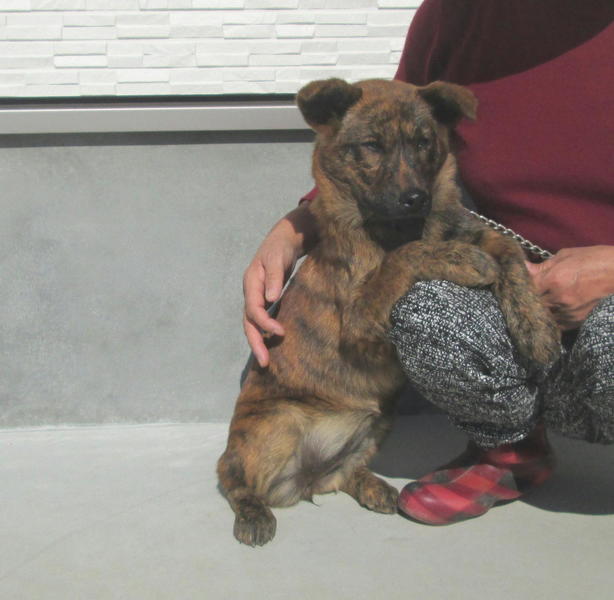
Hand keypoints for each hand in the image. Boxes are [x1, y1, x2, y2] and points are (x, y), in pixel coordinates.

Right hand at [243, 203, 318, 366]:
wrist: (283, 240)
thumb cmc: (281, 247)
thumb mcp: (278, 258)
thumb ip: (274, 276)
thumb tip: (271, 298)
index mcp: (251, 283)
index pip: (253, 309)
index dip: (264, 322)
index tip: (280, 332)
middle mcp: (251, 293)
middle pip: (248, 322)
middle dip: (255, 342)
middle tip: (264, 362)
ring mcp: (257, 297)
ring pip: (252, 323)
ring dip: (258, 341)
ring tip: (266, 361)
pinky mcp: (265, 300)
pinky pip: (261, 320)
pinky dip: (264, 333)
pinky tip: (272, 345)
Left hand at [525, 245, 613, 329]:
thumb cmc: (595, 259)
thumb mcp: (566, 255)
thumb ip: (542, 266)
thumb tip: (524, 267)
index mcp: (553, 279)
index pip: (524, 288)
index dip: (518, 286)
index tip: (517, 283)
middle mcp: (557, 298)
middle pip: (530, 304)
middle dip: (526, 299)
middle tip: (525, 295)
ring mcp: (567, 312)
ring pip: (541, 316)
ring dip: (537, 311)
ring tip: (537, 304)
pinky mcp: (576, 321)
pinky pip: (555, 325)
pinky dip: (551, 319)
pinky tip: (551, 312)